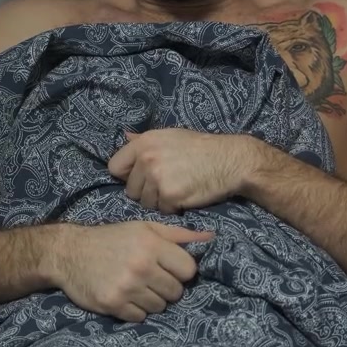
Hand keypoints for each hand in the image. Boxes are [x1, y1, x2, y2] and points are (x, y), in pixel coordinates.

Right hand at [50, 221, 213, 321]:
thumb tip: (211, 238)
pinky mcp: (113, 305)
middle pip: (176, 292)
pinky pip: (140, 318)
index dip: (181, 271)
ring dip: (151, 300)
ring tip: (136, 287)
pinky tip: (124, 297)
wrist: (68, 252)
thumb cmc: (112, 238)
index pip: (189, 270)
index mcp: (152, 245)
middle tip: (150, 279)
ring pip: (160, 307)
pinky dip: (135, 311)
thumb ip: (179, 235)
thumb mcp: (145, 228)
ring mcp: (127, 288)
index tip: (168, 268)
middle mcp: (141, 267)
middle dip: (167, 287)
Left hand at [109, 129, 247, 213]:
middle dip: (146, 192)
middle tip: (167, 186)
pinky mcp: (170, 195)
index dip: (128, 176)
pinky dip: (174, 208)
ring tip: (178, 190)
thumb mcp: (171, 136)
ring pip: (146, 202)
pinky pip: (163, 210)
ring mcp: (158, 178)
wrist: (231, 160)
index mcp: (144, 142)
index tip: (142, 178)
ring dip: (160, 201)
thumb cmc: (202, 148)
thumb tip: (125, 136)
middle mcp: (147, 158)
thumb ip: (145, 141)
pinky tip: (186, 196)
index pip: (115, 167)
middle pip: (131, 189)